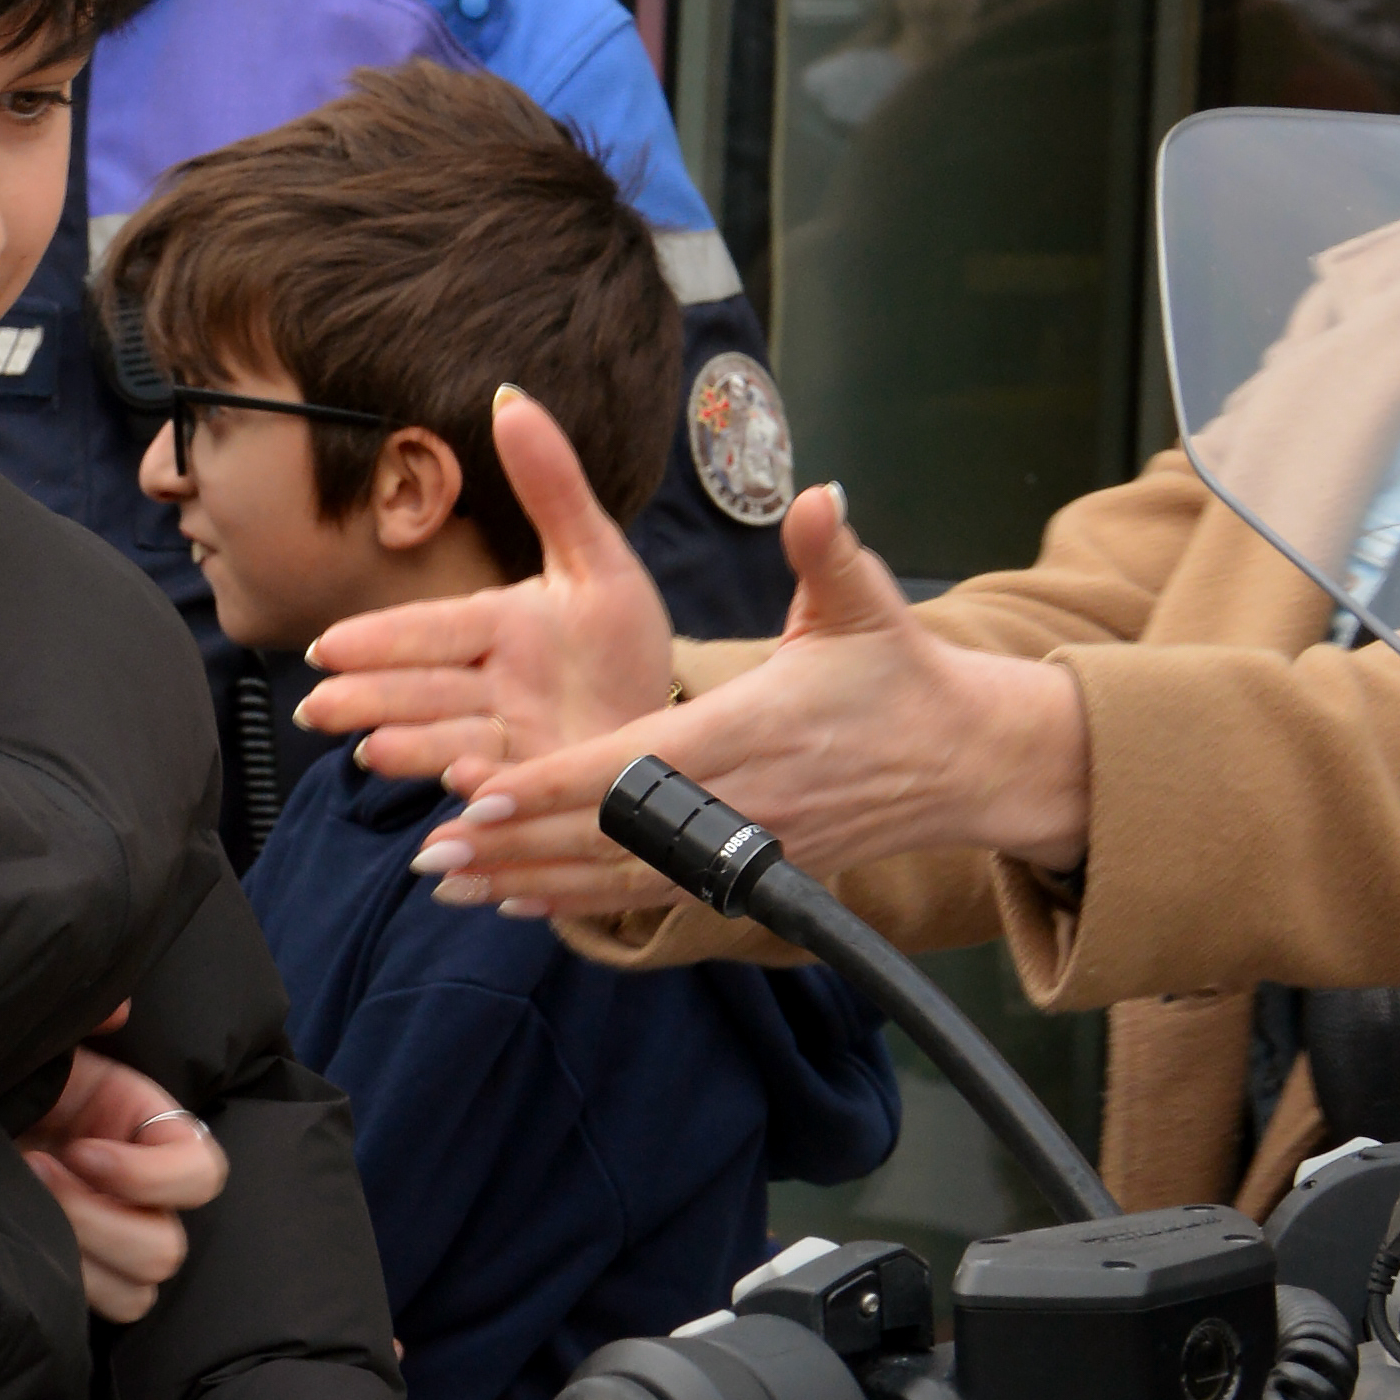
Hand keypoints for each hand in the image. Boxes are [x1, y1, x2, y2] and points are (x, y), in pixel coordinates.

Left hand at [16, 1023, 228, 1326]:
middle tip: (36, 1177)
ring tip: (24, 1210)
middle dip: (98, 1221)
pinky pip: (106, 1310)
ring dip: (83, 1257)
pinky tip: (21, 1248)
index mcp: (145, 1135)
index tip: (80, 1152)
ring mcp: (112, 1244)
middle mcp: (140, 1197)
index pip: (202, 1174)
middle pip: (167, 1247)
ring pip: (140, 1290)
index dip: (149, 1175)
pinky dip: (71, 1289)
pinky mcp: (82, 1279)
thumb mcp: (38, 1049)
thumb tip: (117, 1010)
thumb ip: (79, 1023)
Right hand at [296, 386, 676, 789]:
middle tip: (318, 706)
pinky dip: (478, 792)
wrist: (669, 725)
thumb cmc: (620, 643)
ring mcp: (509, 743)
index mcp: (498, 627)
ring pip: (448, 740)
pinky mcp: (532, 790)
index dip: (380, 639)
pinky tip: (461, 791)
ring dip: (409, 748)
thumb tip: (507, 395)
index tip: (327, 646)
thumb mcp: (596, 558)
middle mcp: (492, 687)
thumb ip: (551, 485)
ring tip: (371, 749)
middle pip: (423, 690)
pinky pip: (500, 788)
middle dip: (371, 699)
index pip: (431, 629)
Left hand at [418, 483, 1091, 916]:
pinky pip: (650, 894)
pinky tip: (516, 901)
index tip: (484, 791)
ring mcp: (747, 845)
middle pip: (615, 835)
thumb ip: (827, 552)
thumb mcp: (868, 603)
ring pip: (623, 877)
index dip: (558, 784)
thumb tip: (820, 497)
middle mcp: (747, 799)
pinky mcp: (750, 870)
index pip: (640, 766)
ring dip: (534, 881)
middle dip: (523, 844)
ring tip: (449, 880)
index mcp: (759, 727)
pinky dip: (580, 902)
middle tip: (434, 848)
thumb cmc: (902, 673)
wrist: (965, 761)